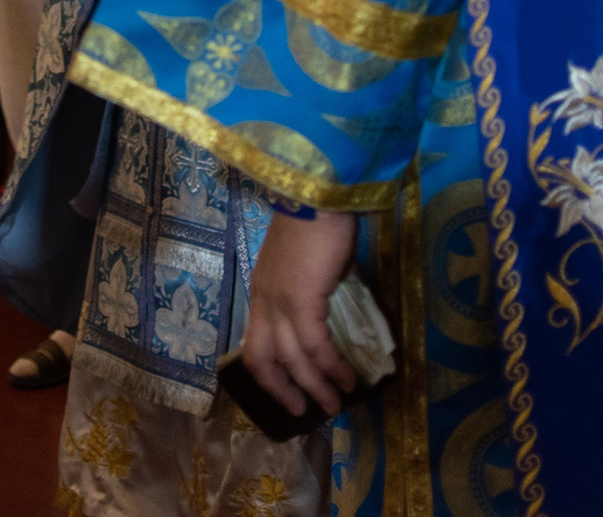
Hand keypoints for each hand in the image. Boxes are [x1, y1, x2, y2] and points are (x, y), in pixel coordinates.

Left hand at [237, 209, 359, 416]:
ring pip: (293, 359)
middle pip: (262, 361)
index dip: (270, 374)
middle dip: (283, 391)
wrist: (319, 193)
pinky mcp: (301, 300)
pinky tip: (348, 378)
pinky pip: (317, 345)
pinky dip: (332, 366)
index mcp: (262, 293)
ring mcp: (279, 302)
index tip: (289, 392)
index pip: (255, 345)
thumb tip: (344, 310)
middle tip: (305, 409)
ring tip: (337, 403)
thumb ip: (322, 290)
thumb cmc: (318, 223)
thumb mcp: (312, 265)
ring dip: (316, 386)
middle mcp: (263, 301)